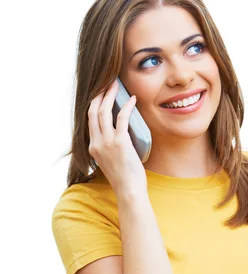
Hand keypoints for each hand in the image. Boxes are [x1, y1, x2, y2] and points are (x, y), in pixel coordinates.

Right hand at [87, 80, 146, 195]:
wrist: (129, 191)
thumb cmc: (124, 179)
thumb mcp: (110, 162)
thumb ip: (109, 150)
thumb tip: (117, 138)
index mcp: (92, 147)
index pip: (89, 119)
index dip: (94, 103)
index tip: (101, 92)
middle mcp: (96, 143)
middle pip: (93, 111)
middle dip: (99, 94)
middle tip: (107, 82)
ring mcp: (107, 142)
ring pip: (104, 112)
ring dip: (110, 95)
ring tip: (117, 85)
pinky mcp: (120, 143)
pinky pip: (122, 119)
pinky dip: (127, 107)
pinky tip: (132, 100)